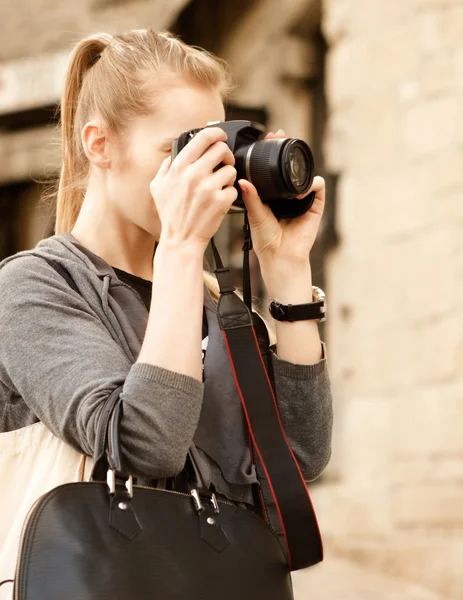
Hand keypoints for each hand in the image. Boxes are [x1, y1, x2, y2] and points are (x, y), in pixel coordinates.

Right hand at [150, 127, 237, 251]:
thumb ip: (166, 167)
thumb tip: (174, 154)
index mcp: (179, 167)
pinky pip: (234, 188)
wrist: (181, 240)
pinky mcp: (221, 201)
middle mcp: (194, 174)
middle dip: (225, 155)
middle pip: (222, 149)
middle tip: (224, 164)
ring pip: (231, 169)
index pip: (203, 137)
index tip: (221, 136)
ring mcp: (209, 188)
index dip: (216, 133)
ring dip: (228, 176)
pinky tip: (220, 200)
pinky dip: (229, 194)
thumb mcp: (157, 188)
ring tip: (219, 187)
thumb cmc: (170, 215)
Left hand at [238, 129, 324, 282]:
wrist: (280, 257)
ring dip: (300, 163)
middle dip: (286, 148)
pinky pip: (318, 188)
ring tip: (292, 157)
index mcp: (272, 193)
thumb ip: (251, 198)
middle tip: (279, 134)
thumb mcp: (254, 216)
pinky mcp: (315, 206)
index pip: (273, 167)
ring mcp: (302, 198)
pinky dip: (312, 185)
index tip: (266, 138)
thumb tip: (242, 180)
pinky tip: (302, 191)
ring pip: (305, 173)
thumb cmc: (266, 240)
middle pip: (290, 165)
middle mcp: (287, 193)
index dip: (270, 152)